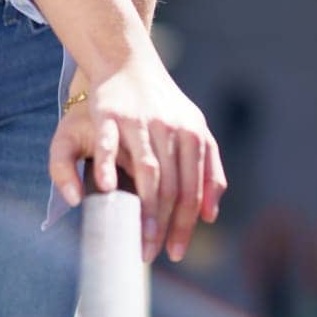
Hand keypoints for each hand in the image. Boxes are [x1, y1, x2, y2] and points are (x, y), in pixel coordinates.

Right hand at [48, 54, 226, 263]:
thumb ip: (207, 170)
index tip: (176, 252)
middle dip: (164, 226)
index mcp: (194, 134)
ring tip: (138, 238)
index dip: (186, 225)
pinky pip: (110, 144)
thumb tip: (211, 216)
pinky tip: (105, 189)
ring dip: (145, 209)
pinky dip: (107, 166)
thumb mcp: (193, 130)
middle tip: (152, 255)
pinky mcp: (111, 113)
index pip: (194, 189)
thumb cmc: (161, 106)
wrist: (127, 62)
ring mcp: (141, 121)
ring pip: (149, 171)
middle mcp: (171, 128)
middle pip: (174, 186)